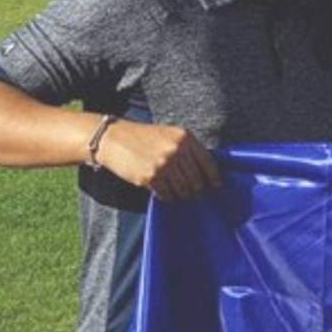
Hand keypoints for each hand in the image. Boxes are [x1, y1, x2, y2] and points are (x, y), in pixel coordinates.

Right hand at [95, 119, 221, 200]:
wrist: (114, 139)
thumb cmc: (144, 137)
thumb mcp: (170, 135)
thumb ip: (187, 148)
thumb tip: (206, 170)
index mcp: (185, 137)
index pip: (207, 162)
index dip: (213, 177)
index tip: (216, 185)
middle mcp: (176, 150)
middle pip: (196, 179)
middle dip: (196, 189)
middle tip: (194, 193)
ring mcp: (164, 164)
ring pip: (183, 189)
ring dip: (183, 195)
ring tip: (181, 194)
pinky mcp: (150, 177)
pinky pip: (167, 194)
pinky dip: (168, 196)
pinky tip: (166, 193)